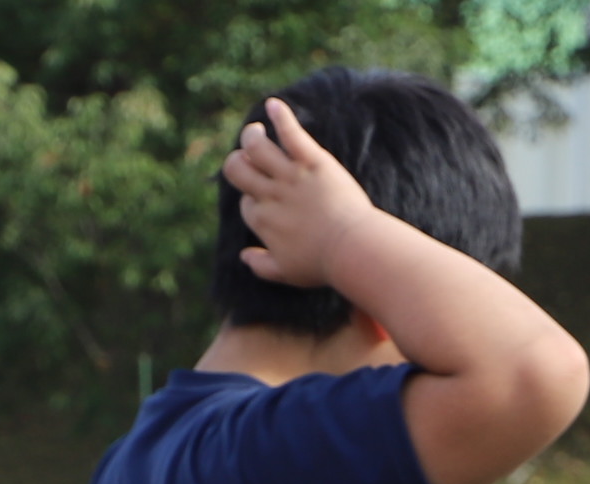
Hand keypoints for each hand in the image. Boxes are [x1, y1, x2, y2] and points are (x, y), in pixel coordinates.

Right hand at [223, 96, 380, 293]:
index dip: (250, 198)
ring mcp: (290, 176)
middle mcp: (270, 195)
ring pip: (256, 147)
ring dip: (252, 135)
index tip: (265, 199)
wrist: (353, 248)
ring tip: (258, 131)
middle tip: (248, 156)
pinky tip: (274, 104)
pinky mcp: (312, 161)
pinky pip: (291, 134)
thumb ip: (262, 265)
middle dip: (237, 161)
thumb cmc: (322, 264)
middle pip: (237, 168)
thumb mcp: (286, 272)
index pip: (245, 201)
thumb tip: (243, 256)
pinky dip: (281, 116)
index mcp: (262, 221)